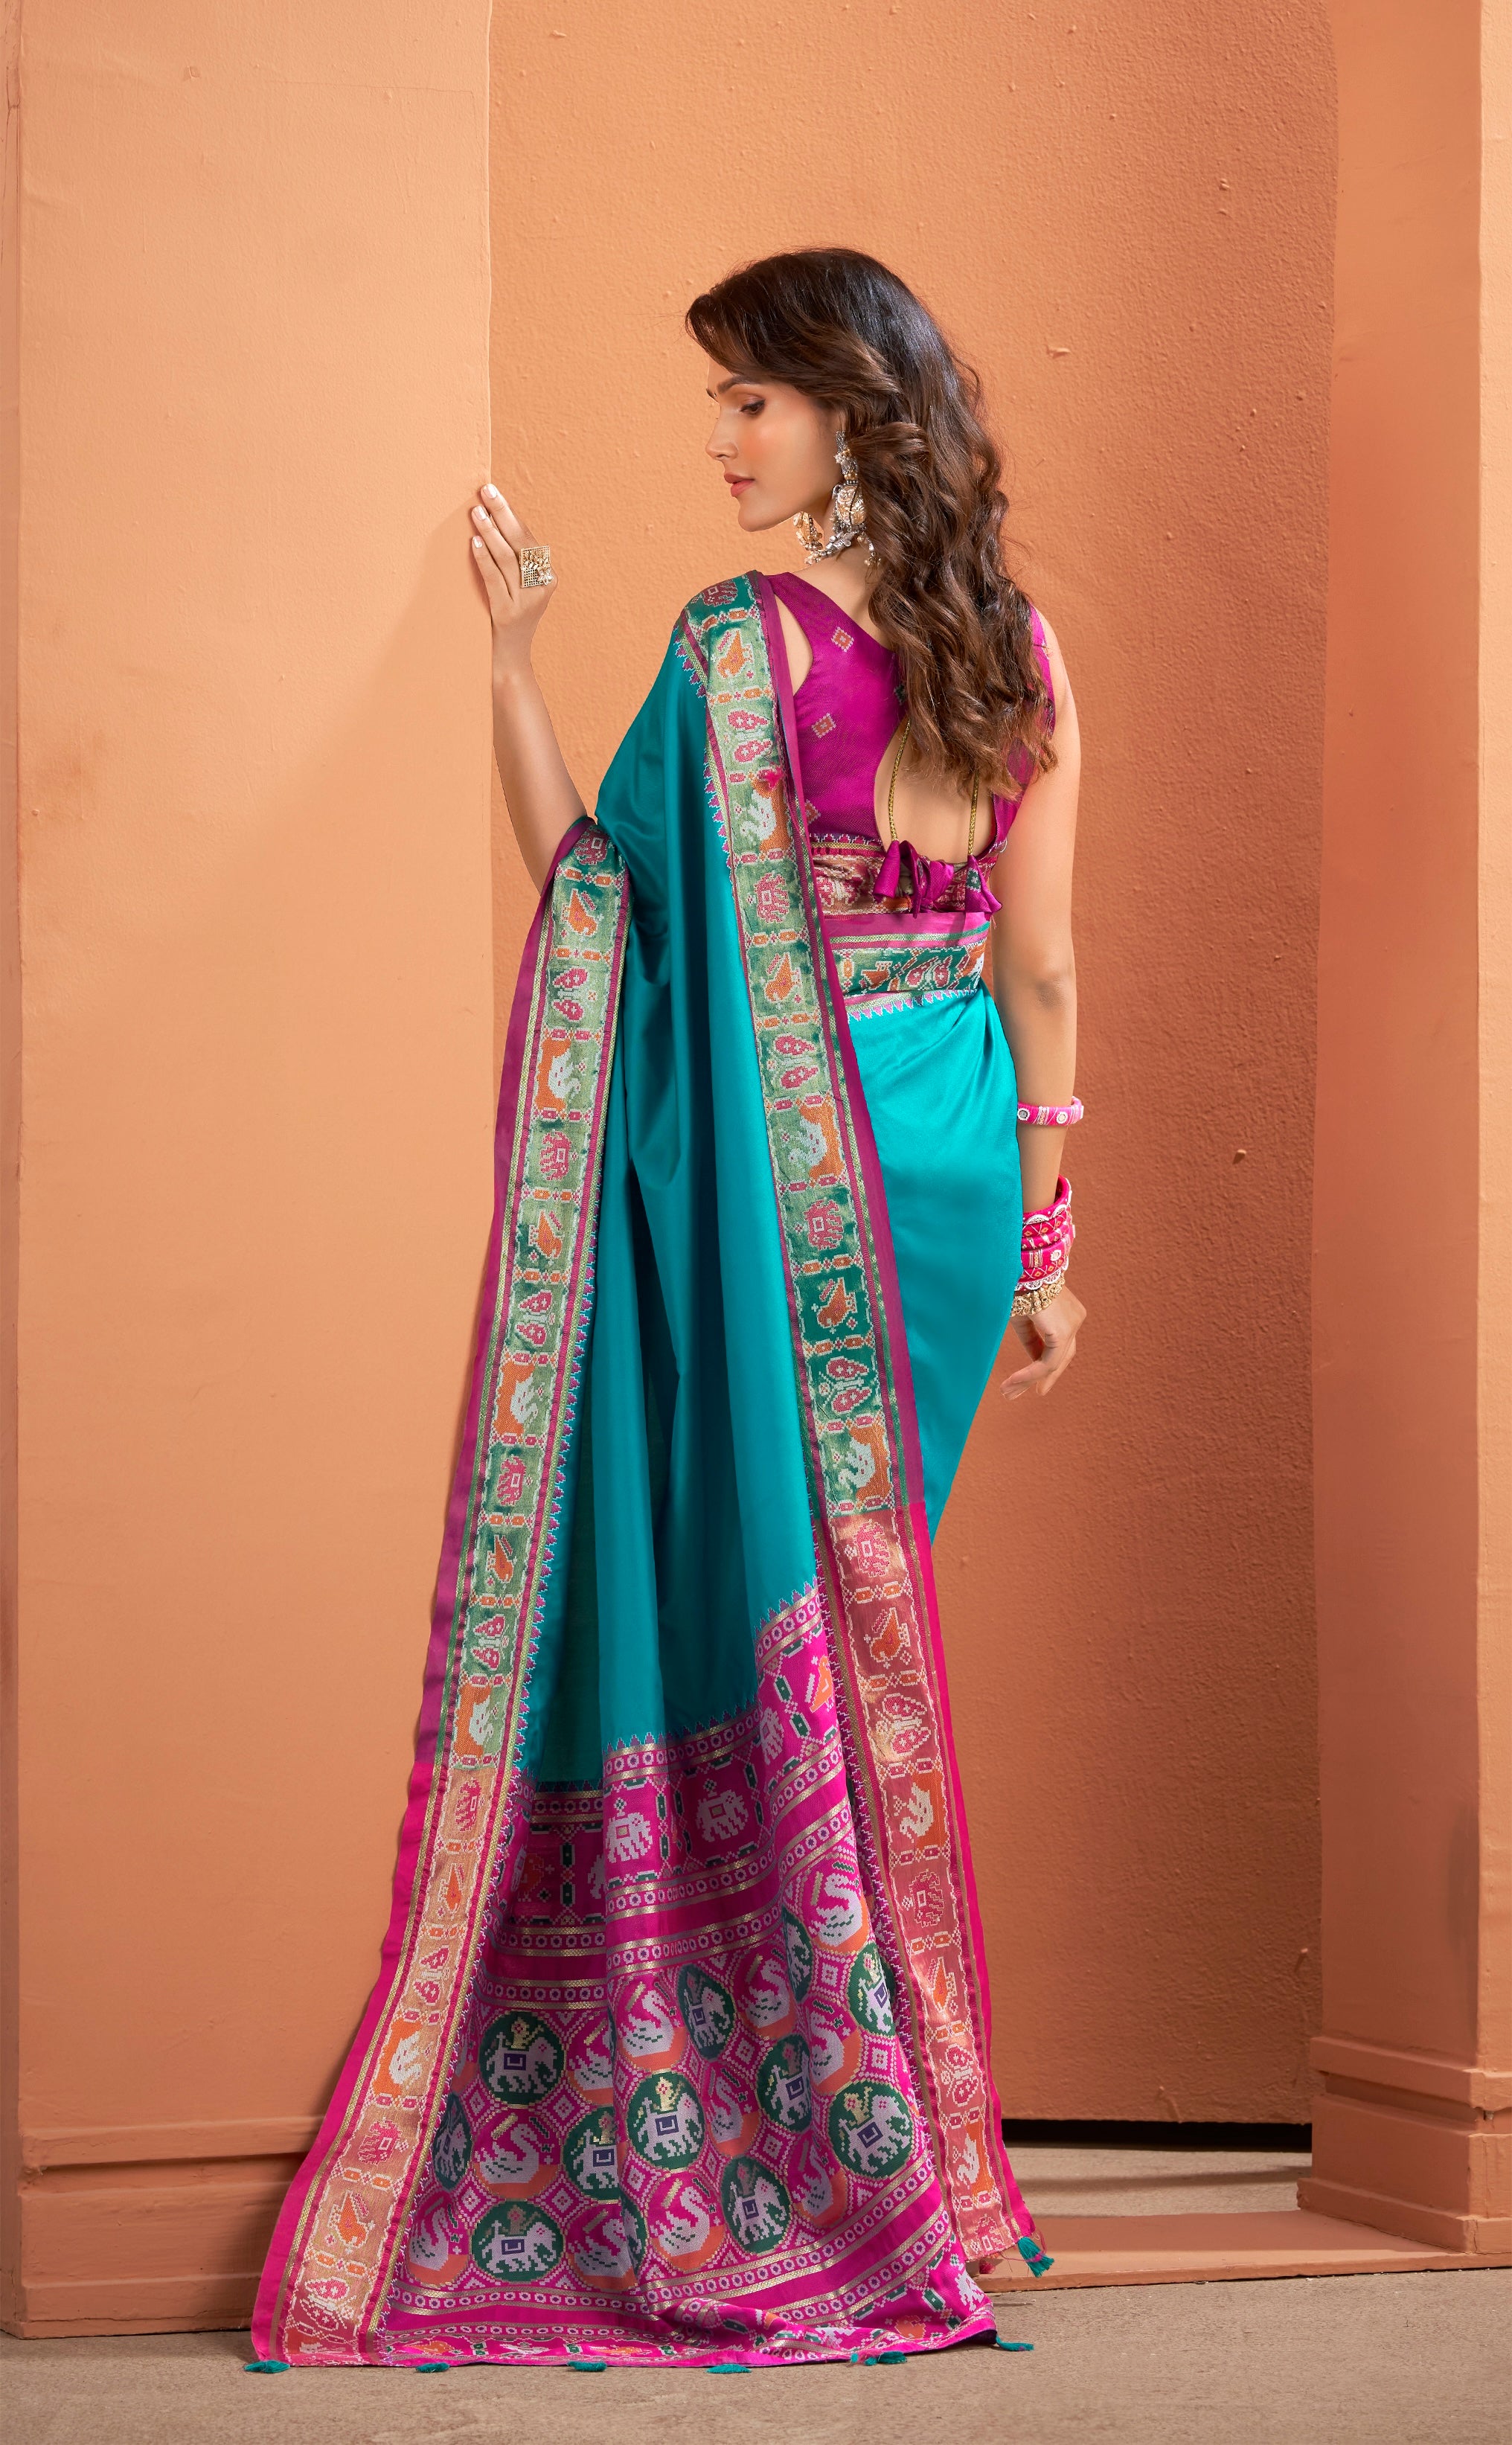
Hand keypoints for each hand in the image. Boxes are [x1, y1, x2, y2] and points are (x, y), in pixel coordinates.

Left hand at [470, 482, 555, 676]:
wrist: (511, 661)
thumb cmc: (509, 620)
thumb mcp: (518, 590)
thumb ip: (514, 565)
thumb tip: (493, 523)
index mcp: (548, 579)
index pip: (529, 540)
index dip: (511, 515)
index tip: (494, 494)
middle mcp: (542, 589)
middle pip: (521, 543)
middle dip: (503, 514)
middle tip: (486, 492)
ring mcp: (526, 602)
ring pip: (507, 558)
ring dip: (490, 532)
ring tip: (476, 513)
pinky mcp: (508, 614)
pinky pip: (494, 580)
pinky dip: (484, 559)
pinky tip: (474, 543)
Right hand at [1001, 1282, 1084, 1399]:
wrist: (1018, 1268)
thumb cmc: (1017, 1285)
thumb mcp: (1023, 1317)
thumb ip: (1031, 1339)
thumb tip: (1032, 1360)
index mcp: (1068, 1313)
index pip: (1060, 1346)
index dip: (1045, 1365)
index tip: (1032, 1382)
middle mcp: (1075, 1319)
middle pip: (1062, 1358)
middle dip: (1044, 1378)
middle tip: (1032, 1394)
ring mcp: (1072, 1326)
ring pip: (1053, 1363)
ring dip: (1029, 1380)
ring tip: (1009, 1392)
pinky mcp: (1063, 1333)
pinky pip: (1047, 1362)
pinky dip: (1029, 1374)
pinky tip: (1013, 1381)